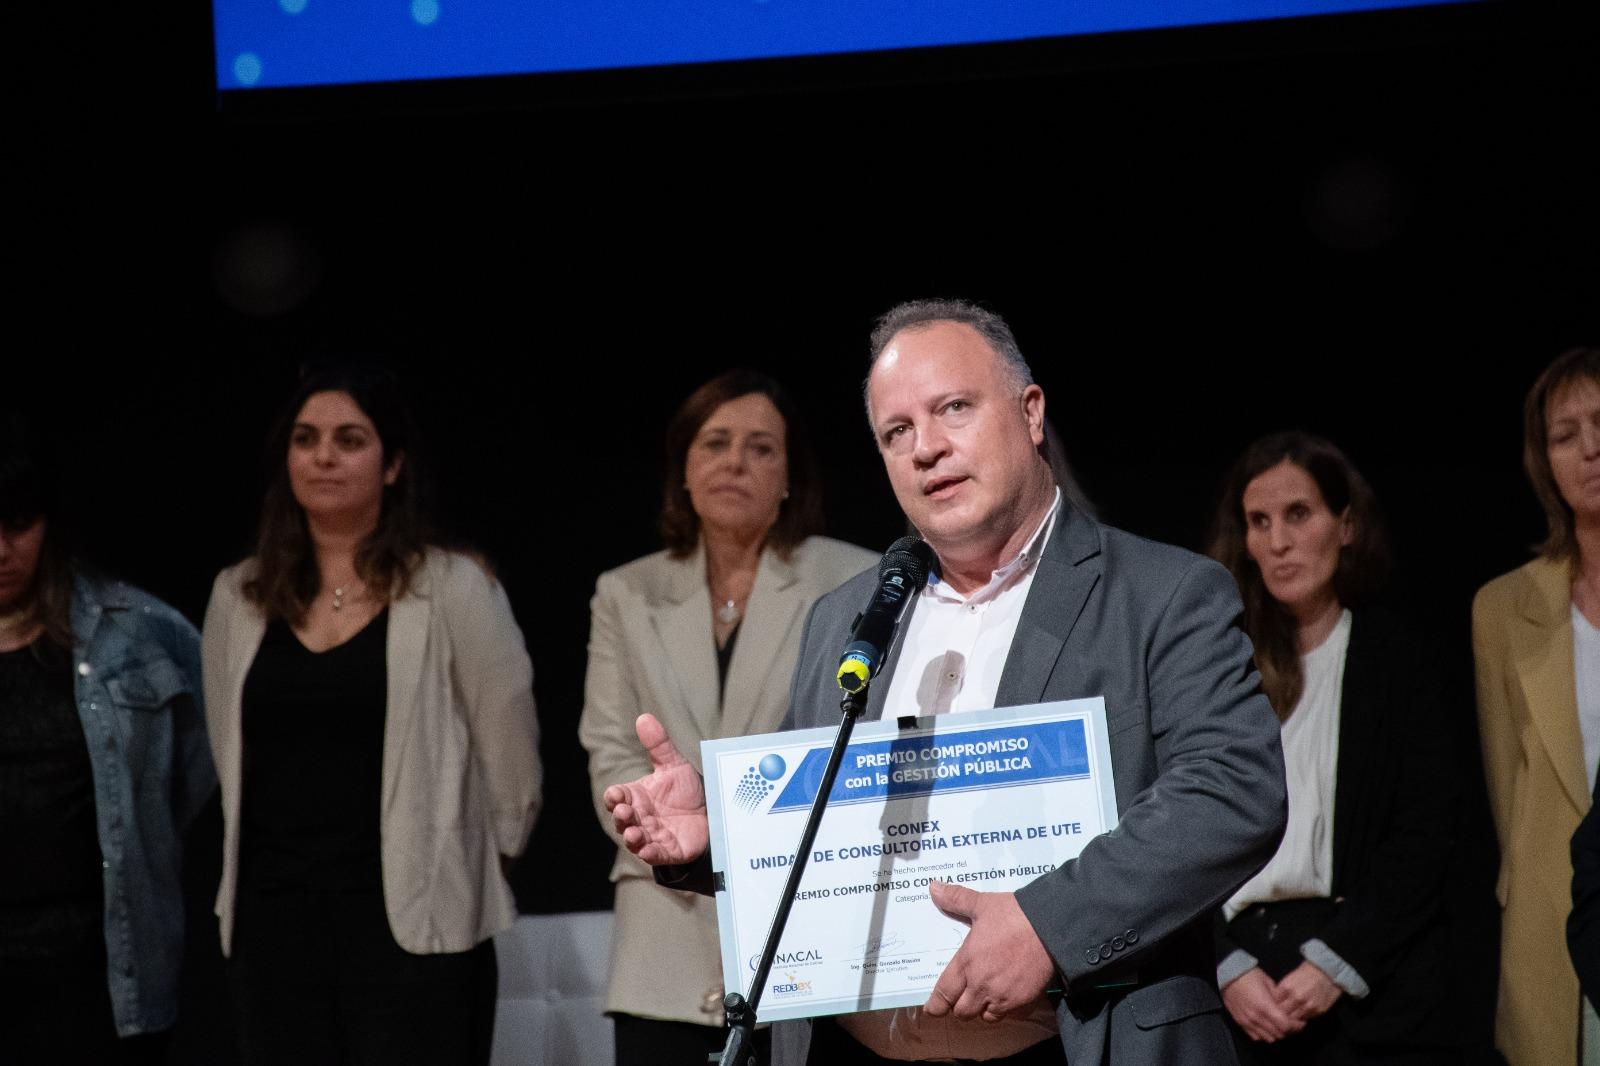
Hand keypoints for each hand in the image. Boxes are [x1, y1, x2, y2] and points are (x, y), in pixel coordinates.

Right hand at [601, 714, 708, 865]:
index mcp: (636, 797)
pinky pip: (654, 854)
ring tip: (633, 833)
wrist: (709, 813)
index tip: (616, 794)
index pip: (617, 797)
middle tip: (625, 811)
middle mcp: (639, 817)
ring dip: (632, 837)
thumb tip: (644, 717)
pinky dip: (649, 853)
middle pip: (622, 819)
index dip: (614, 797)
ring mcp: (651, 836)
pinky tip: (647, 849)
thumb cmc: (685, 790)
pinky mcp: (666, 851)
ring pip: (634, 839)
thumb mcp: (673, 765)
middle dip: (621, 817)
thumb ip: (658, 744)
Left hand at [922, 882, 1053, 1022]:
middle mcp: (982, 985)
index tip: (932, 1009)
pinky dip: (1007, 1010)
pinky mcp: (1024, 1002)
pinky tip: (1008, 997)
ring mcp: (1004, 997)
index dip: (935, 1006)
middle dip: (959, 1007)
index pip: (944, 994)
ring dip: (982, 1010)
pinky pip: (1010, 1016)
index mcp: (967, 963)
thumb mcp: (982, 904)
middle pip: (962, 1012)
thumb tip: (933, 887)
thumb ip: (956, 899)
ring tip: (984, 997)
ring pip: (986, 1017)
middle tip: (961, 998)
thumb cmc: (1015, 916)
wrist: (1051, 929)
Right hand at [1221, 967, 1304, 1041]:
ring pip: (1269, 1038)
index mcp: (1265, 1006)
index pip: (1286, 1026)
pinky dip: (1265, 1035)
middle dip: (1289, 1031)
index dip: (1296, 1026)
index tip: (1301, 1022)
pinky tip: (1267, 1027)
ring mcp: (1248, 1022)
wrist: (1228, 975)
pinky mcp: (1241, 1023)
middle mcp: (1256, 1018)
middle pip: (1279, 1034)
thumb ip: (1279, 999)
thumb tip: (1289, 1008)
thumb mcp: (1269, 983)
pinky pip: (1256, 1037)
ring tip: (1280, 1026)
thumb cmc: (1249, 976)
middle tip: (1293, 1024)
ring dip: (1277, 1034)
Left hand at [1274, 961, 1341, 1021]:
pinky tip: (1300, 1014)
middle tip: (1280, 1014)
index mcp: (1286, 987)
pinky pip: (1305, 1019)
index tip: (1273, 1007)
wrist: (1326, 973)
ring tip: (1290, 1016)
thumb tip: (1274, 1004)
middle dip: (1280, 1014)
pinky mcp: (1318, 1011)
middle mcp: (1296, 997)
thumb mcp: (1289, 979)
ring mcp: (1308, 1005)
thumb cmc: (1305, 974)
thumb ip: (1281, 992)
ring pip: (1293, 1019)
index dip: (1272, 1006)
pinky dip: (1301, 1018)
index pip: (1273, 1003)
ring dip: (1291, 1018)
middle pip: (1282, 1013)